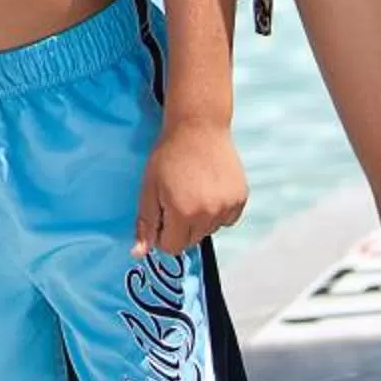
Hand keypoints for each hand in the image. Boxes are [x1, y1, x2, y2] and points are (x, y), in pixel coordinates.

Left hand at [135, 121, 247, 255]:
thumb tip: (139, 254)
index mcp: (183, 213)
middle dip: (181, 226)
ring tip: (194, 189)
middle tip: (176, 197)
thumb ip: (145, 223)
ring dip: (200, 219)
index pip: (172, 247)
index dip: (163, 232)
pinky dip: (218, 211)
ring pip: (209, 230)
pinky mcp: (241, 198)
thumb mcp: (148, 187)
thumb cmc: (169, 154)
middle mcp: (209, 214)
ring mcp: (228, 206)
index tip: (162, 212)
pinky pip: (227, 219)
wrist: (198, 126)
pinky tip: (209, 189)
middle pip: (191, 240)